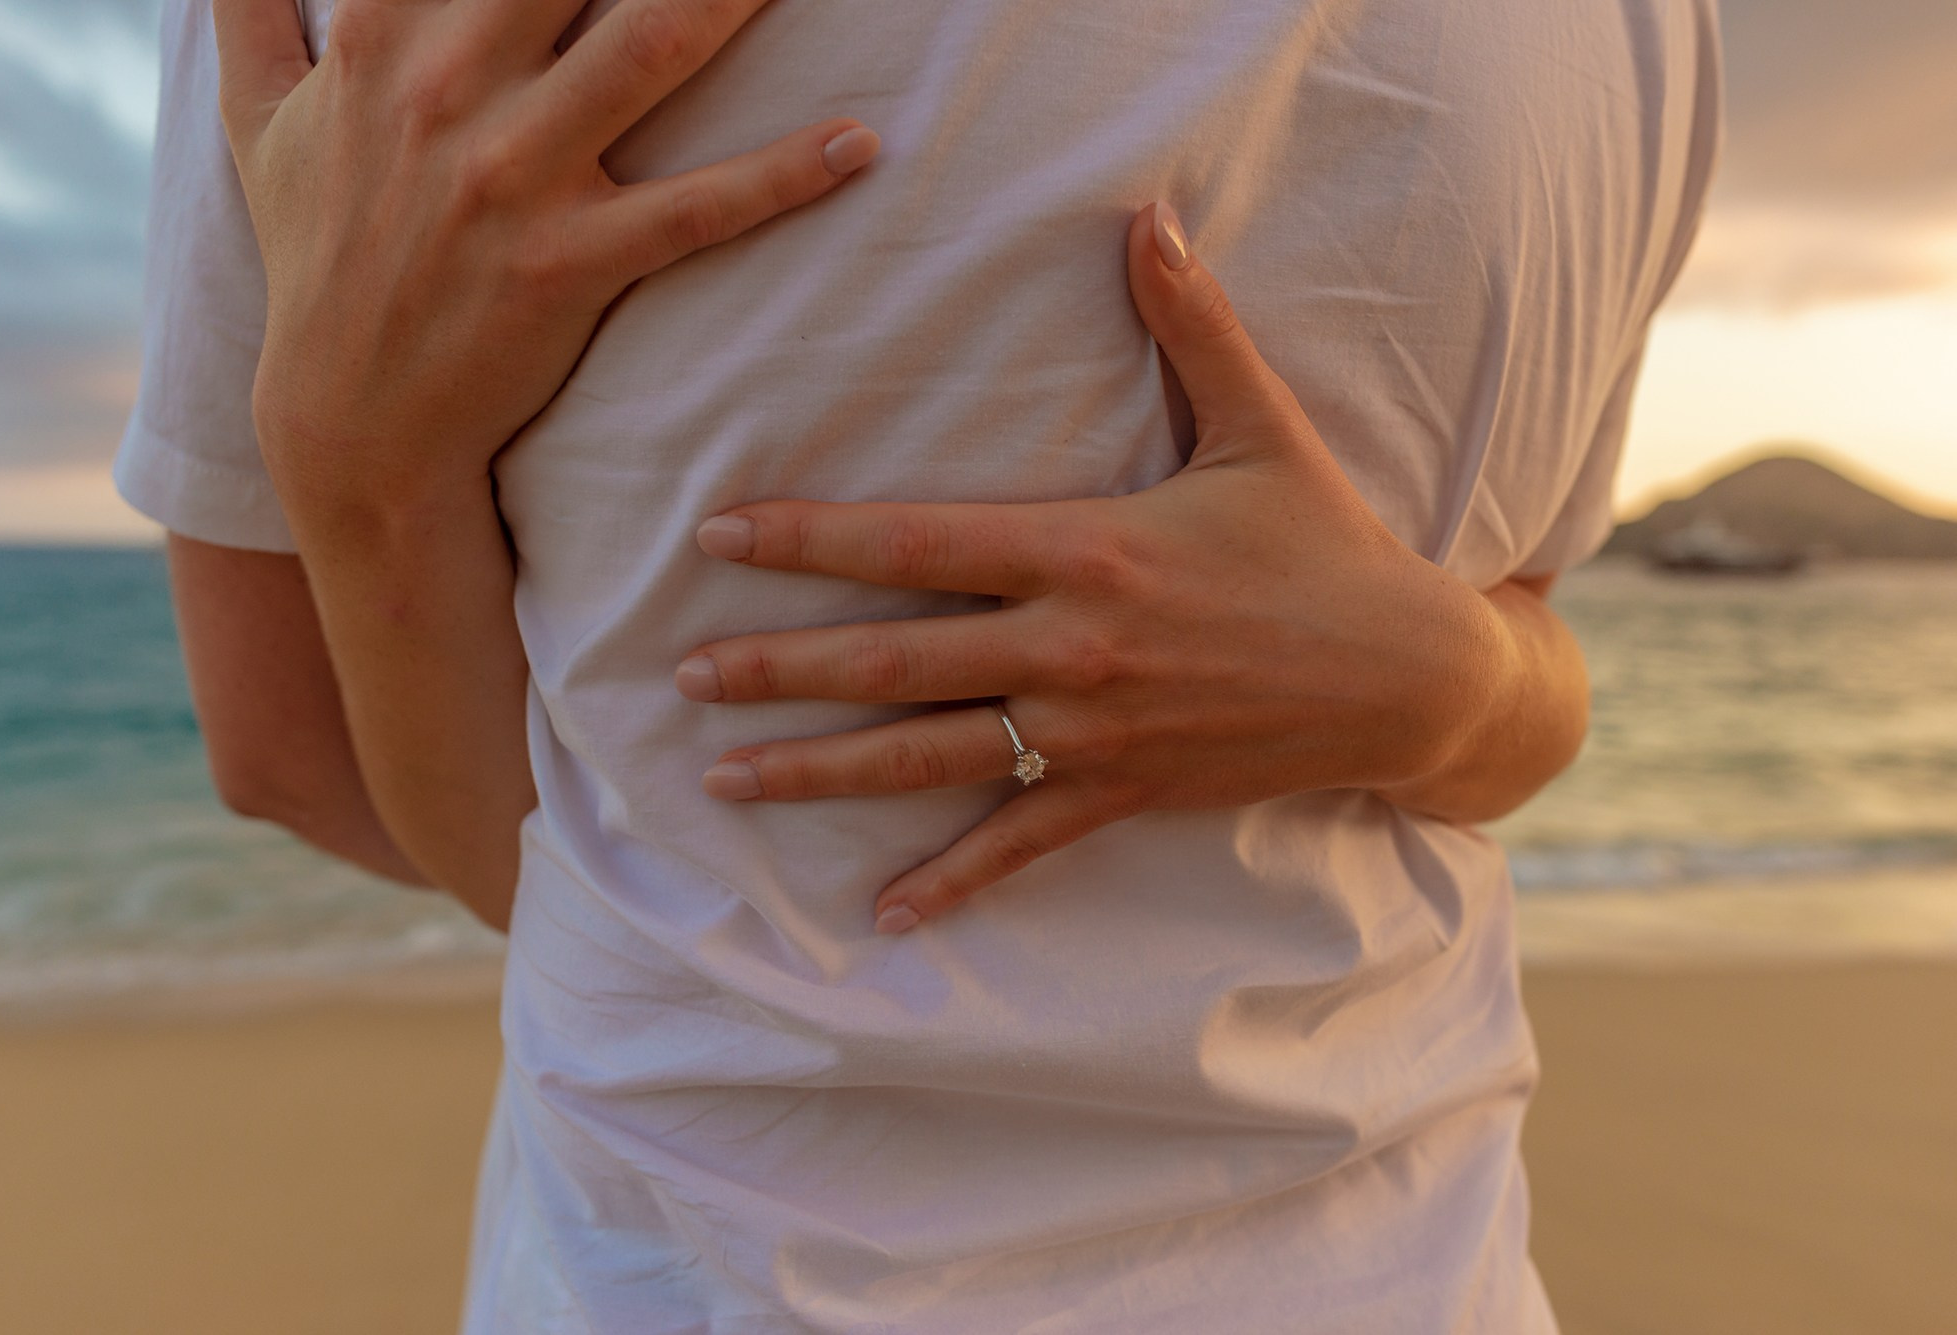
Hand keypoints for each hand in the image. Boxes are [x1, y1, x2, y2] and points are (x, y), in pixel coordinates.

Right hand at [214, 0, 878, 504]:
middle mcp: (447, 86)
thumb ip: (250, 9)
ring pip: (649, 46)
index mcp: (382, 35)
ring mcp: (512, 177)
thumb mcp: (255, 120)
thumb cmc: (317, 256)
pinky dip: (783, 176)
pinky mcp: (569, 265)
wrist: (347, 420)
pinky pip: (696, 209)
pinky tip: (858, 142)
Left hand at [676, 202, 1524, 932]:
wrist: (1405, 680)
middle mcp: (1070, 648)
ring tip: (726, 779)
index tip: (720, 535)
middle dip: (779, 668)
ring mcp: (1090, 734)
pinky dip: (951, 882)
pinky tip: (882, 917)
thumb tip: (1148, 213)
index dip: (810, 539)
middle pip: (894, 660)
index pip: (916, 543)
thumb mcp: (1261, 429)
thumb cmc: (1327, 546)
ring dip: (821, 770)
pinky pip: (1019, 845)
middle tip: (684, 673)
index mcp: (1086, 550)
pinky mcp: (1121, 794)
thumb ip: (1193, 324)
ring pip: (929, 757)